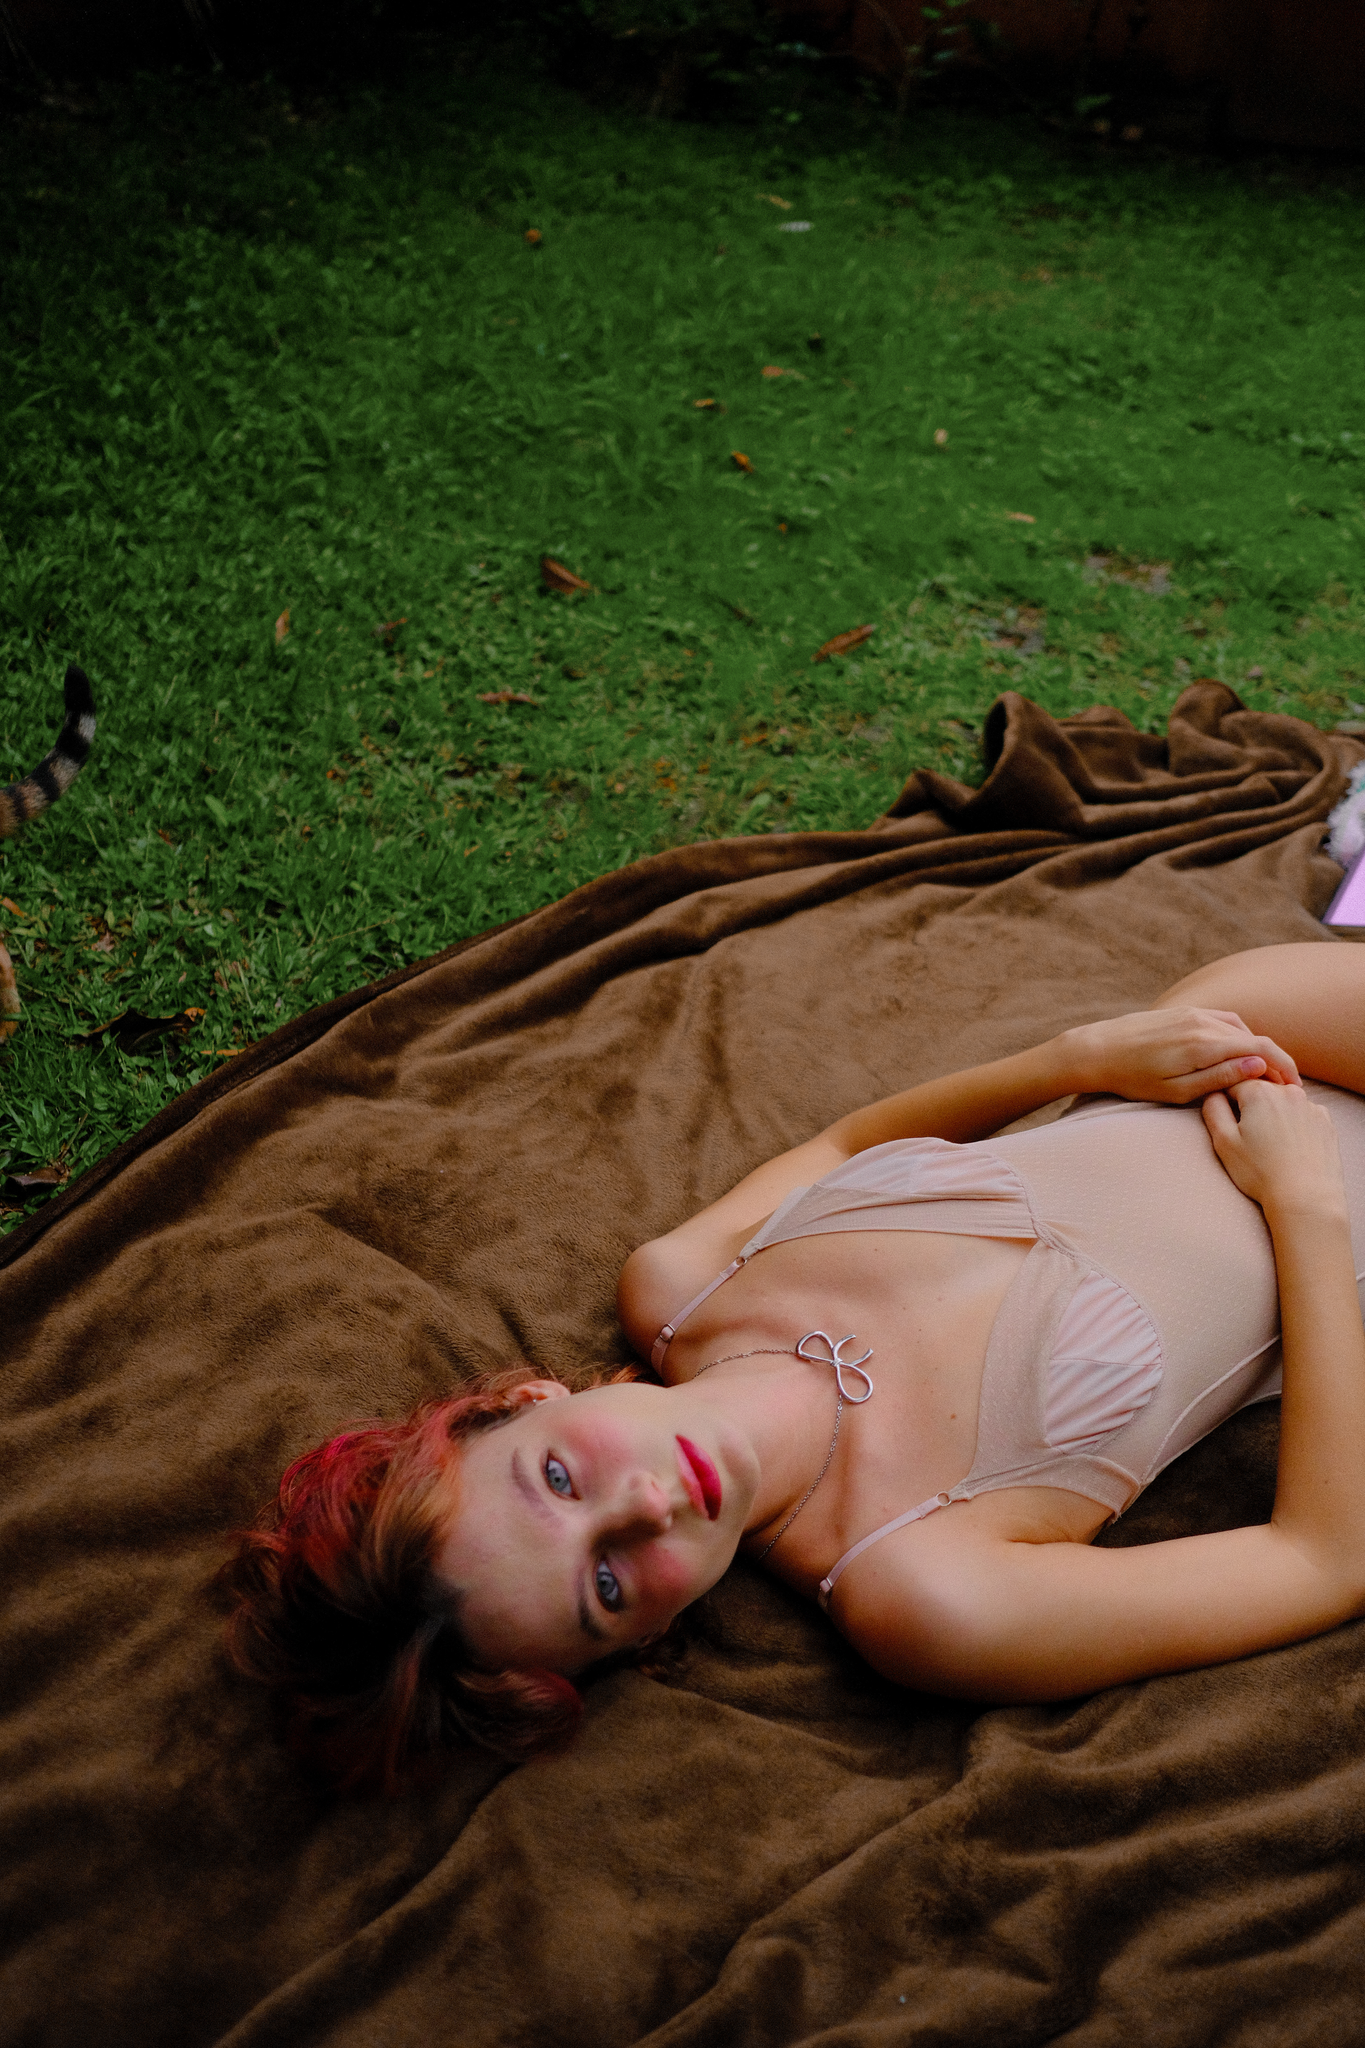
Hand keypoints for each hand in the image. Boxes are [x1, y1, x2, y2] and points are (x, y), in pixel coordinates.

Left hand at [1056, 1007, 1298, 1104]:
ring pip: (1239, 1027)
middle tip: (1281, 1086)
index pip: (1262, 1049)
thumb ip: (1220, 1078)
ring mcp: (1192, 1013)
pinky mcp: (1181, 1011)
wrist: (1095, 1052)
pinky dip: (1236, 1035)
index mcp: (1205, 1044)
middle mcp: (1202, 1022)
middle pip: (1254, 1037)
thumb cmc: (1133, 1079)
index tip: (1293, 1087)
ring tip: (1260, 1072)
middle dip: (1273, 1061)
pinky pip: (1220, 1020)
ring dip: (1255, 1047)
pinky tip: (1235, 1052)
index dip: (1285, 1067)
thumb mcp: (1178, 1090)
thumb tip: (1258, 1066)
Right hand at [1202, 1079, 1347, 1219]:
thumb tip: (1213, 1092)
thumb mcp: (1224, 1142)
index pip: (1233, 1083)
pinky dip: (1295, 1124)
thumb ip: (1213, 1109)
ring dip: (1274, 1115)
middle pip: (1260, 1090)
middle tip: (1251, 1138)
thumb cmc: (1261, 1173)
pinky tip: (1291, 1146)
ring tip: (1272, 1145)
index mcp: (1259, 1092)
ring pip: (1282, 1102)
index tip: (1229, 1123)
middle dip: (1252, 1107)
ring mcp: (1311, 1106)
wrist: (1305, 1198)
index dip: (1226, 1102)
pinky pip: (1303, 1114)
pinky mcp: (1326, 1121)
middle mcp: (1288, 1092)